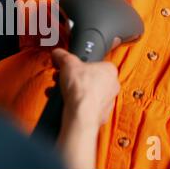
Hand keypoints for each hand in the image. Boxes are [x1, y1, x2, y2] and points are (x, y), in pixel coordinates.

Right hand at [52, 48, 119, 168]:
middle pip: (89, 79)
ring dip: (73, 92)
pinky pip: (86, 107)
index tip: (70, 66)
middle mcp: (112, 86)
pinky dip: (75, 105)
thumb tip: (57, 53)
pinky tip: (64, 103)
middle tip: (63, 78)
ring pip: (87, 94)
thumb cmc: (81, 88)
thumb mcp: (67, 62)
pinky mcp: (100, 115)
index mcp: (109, 70)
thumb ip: (62, 55)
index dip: (79, 64)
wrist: (81, 113)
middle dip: (74, 79)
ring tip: (60, 92)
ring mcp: (107, 102)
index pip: (95, 63)